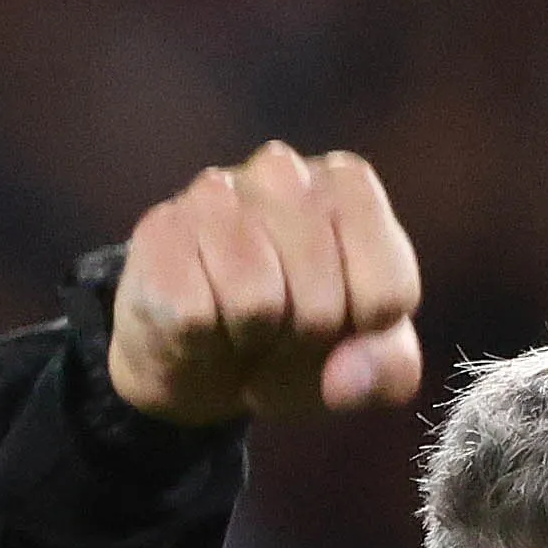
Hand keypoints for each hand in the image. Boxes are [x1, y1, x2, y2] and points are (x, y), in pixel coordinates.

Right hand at [108, 143, 423, 425]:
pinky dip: (200, 342)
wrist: (201, 357)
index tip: (340, 326)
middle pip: (322, 302)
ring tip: (242, 326)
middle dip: (303, 342)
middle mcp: (283, 170)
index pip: (388, 291)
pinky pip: (194, 316)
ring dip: (251, 341)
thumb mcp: (364, 366)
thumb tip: (346, 377)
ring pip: (256, 302)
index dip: (361, 336)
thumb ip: (388, 371)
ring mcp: (215, 193)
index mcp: (349, 188)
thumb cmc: (296, 344)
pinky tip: (200, 320)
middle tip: (282, 331)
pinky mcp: (159, 231)